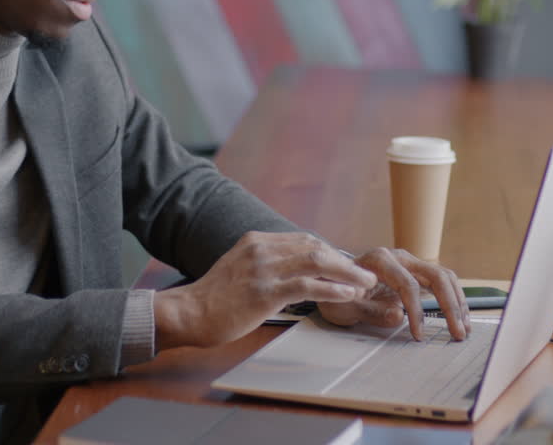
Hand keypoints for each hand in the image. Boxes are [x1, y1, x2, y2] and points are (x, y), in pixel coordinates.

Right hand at [153, 232, 377, 349]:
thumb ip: (264, 266)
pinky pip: (307, 285)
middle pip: (315, 247)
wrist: (188, 313)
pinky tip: (347, 294)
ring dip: (346, 273)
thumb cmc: (213, 299)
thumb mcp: (239, 270)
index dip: (330, 252)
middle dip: (344, 260)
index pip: (304, 239)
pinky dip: (332, 289)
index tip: (346, 266)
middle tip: (365, 274)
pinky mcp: (264, 291)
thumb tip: (292, 275)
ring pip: (316, 262)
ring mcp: (263, 268)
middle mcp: (261, 248)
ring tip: (365, 283)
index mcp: (256, 240)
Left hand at [317, 248, 469, 341]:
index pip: (408, 284)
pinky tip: (459, 318)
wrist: (331, 278)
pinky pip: (441, 282)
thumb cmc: (336, 291)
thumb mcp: (344, 306)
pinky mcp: (416, 273)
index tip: (419, 335)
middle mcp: (399, 257)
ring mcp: (410, 263)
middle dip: (450, 306)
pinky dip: (453, 299)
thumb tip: (399, 315)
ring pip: (444, 277)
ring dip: (458, 302)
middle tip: (458, 333)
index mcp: (380, 261)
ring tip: (464, 328)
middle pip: (436, 276)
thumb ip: (370, 311)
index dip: (417, 310)